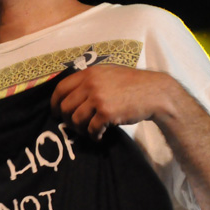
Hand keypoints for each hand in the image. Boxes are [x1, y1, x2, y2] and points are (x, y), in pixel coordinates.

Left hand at [50, 65, 173, 140]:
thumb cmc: (131, 84)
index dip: (54, 102)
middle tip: (73, 126)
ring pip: (76, 120)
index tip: (55, 112)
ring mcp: (98, 98)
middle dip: (66, 120)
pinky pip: (91, 129)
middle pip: (65, 106)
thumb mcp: (107, 73)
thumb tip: (69, 95)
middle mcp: (90, 84)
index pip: (61, 88)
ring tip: (88, 131)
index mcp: (88, 73)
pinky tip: (98, 136)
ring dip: (80, 129)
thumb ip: (89, 80)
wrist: (154, 92)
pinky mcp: (106, 113)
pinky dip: (93, 135)